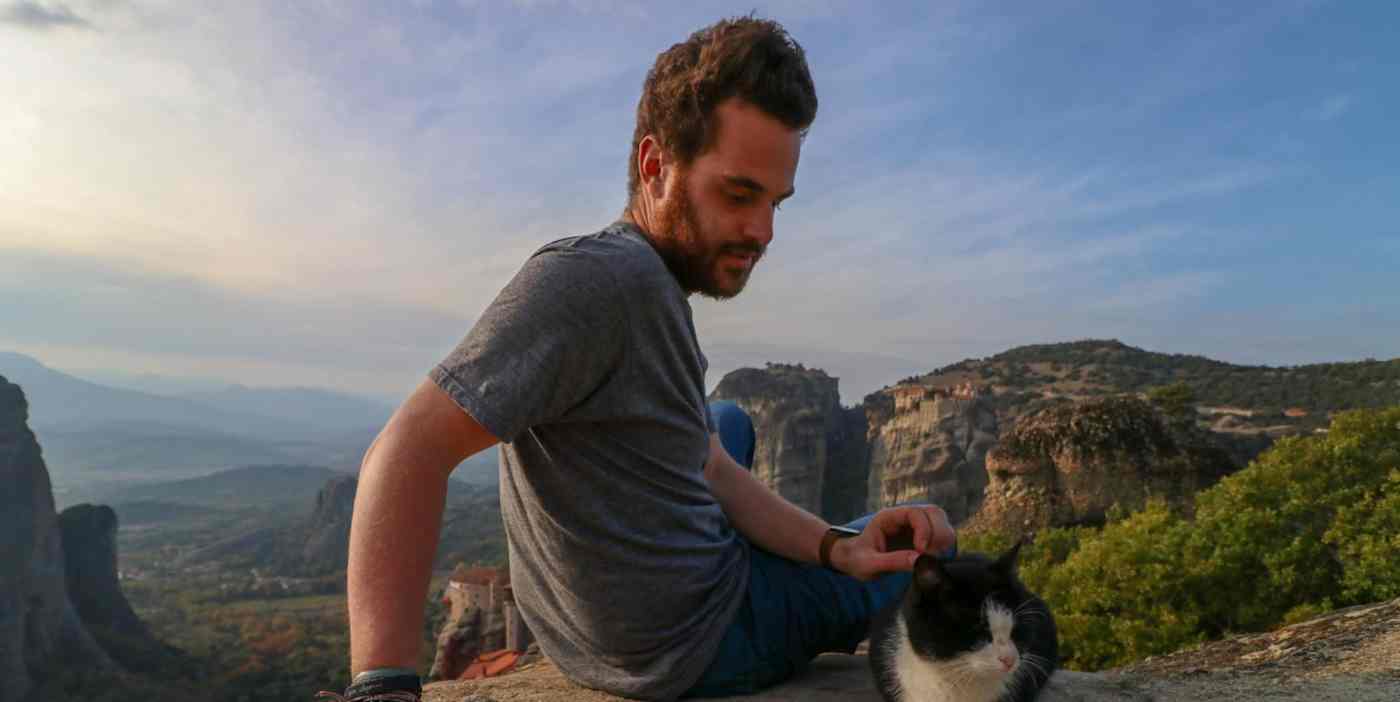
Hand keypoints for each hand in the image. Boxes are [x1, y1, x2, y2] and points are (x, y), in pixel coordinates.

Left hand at [829, 505, 955, 581]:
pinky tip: (933, 559)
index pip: (915, 513)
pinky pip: (941, 535)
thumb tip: (919, 561)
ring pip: (941, 522)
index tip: (922, 551)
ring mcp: (916, 525)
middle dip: (937, 535)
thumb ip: (892, 561)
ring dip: (943, 540)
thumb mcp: (869, 563)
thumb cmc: (858, 559)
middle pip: (934, 513)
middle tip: (930, 557)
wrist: (855, 561)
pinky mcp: (923, 536)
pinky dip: (943, 547)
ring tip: (932, 559)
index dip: (924, 530)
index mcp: (889, 517)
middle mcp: (905, 517)